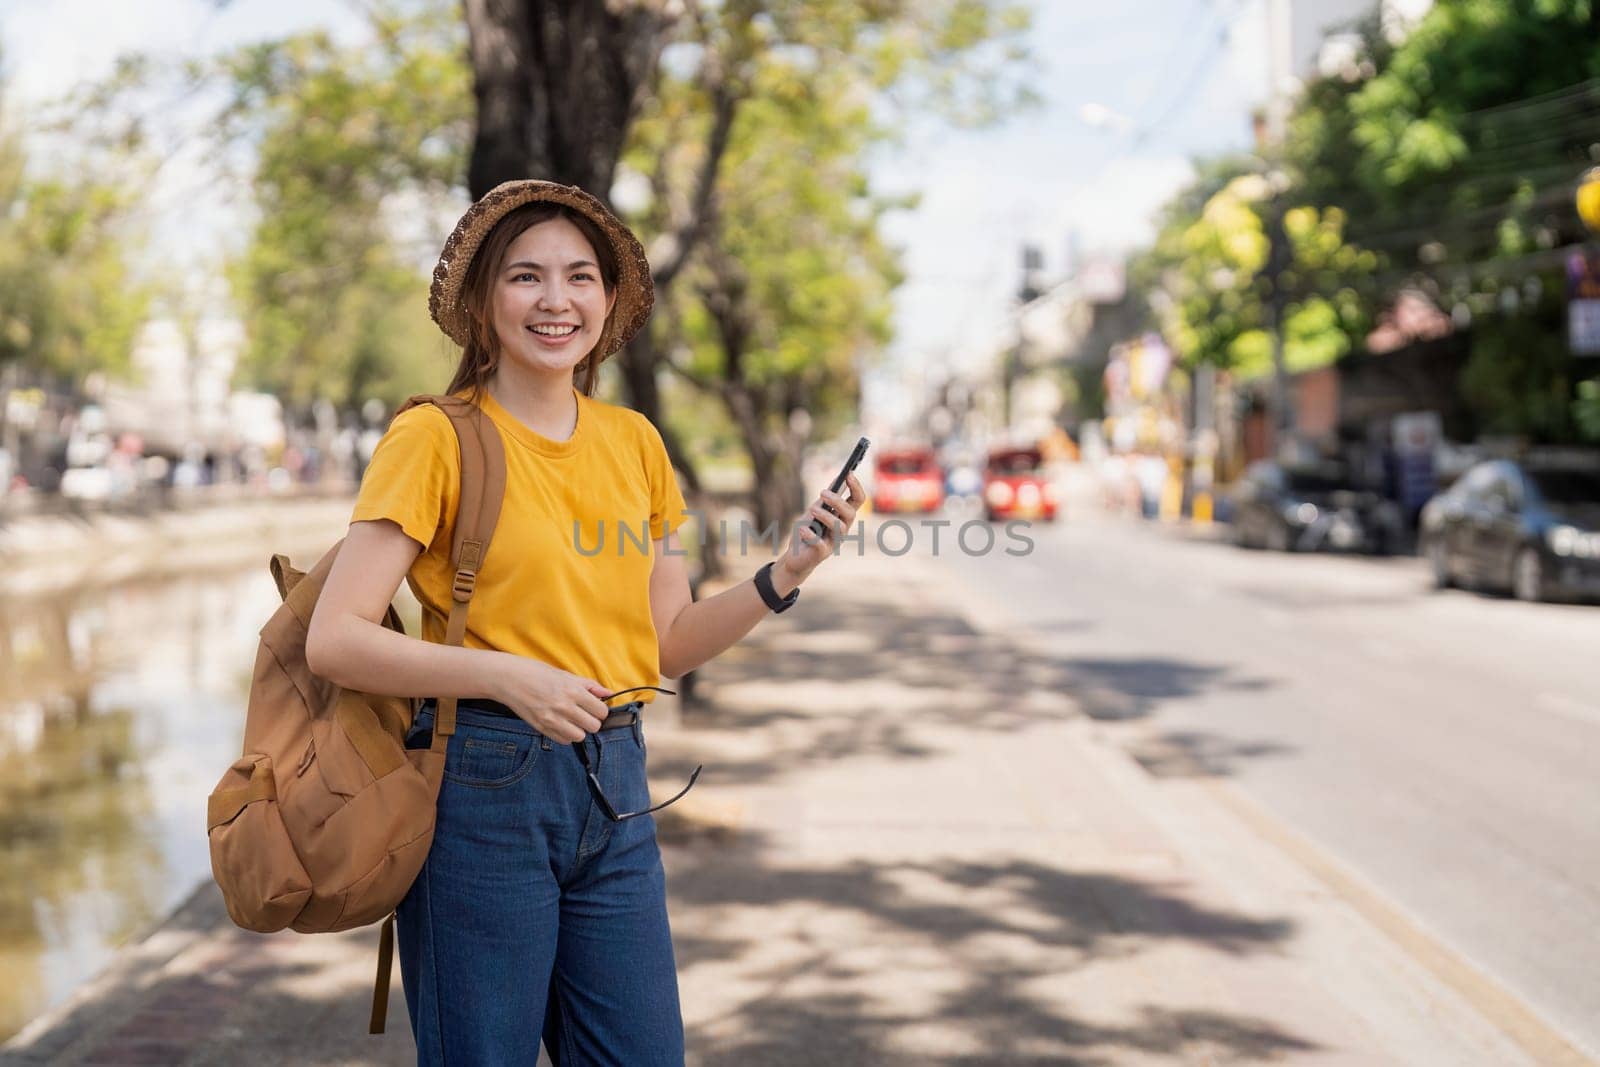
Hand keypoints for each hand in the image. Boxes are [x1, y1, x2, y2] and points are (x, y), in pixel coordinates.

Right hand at [487, 653, 612, 743]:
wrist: (508, 678)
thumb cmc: (536, 673)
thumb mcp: (565, 674)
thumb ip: (589, 686)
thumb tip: (608, 693)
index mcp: (572, 690)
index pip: (601, 711)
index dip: (600, 710)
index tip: (594, 707)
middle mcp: (564, 706)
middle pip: (593, 727)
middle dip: (592, 721)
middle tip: (584, 714)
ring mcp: (552, 719)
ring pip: (579, 736)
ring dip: (579, 730)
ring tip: (572, 720)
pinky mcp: (541, 728)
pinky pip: (563, 741)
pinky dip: (565, 735)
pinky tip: (561, 724)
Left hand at [776, 472, 863, 587]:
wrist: (795, 556)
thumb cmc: (807, 531)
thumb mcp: (815, 510)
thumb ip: (826, 498)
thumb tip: (838, 477)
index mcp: (843, 517)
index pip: (857, 500)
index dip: (856, 487)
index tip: (848, 473)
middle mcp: (842, 529)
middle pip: (850, 513)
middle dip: (838, 501)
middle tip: (822, 493)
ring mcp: (834, 542)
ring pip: (839, 527)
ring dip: (825, 515)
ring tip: (812, 510)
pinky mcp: (822, 553)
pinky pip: (820, 543)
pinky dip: (810, 534)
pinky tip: (802, 529)